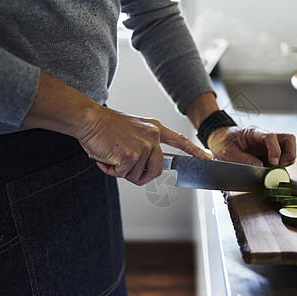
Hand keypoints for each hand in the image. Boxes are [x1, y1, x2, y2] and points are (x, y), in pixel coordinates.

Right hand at [22, 72, 209, 185]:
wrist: (89, 119)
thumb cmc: (105, 126)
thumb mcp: (132, 131)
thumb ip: (143, 146)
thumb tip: (143, 167)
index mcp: (154, 128)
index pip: (179, 140)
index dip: (194, 151)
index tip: (207, 158)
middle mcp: (153, 137)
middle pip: (156, 171)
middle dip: (139, 174)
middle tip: (122, 164)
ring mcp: (144, 147)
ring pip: (136, 175)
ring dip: (120, 170)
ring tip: (111, 154)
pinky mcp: (131, 156)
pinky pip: (123, 175)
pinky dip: (111, 170)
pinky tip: (106, 156)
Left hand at [207, 125, 295, 166]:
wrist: (218, 139)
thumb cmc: (222, 142)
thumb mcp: (227, 151)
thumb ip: (242, 159)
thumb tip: (259, 167)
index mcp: (253, 132)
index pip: (271, 137)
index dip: (275, 150)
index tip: (274, 163)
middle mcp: (264, 136)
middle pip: (288, 139)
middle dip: (289, 154)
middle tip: (280, 167)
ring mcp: (267, 144)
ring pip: (288, 147)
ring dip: (287, 159)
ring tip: (276, 170)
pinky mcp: (267, 152)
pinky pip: (282, 155)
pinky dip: (282, 163)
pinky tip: (272, 170)